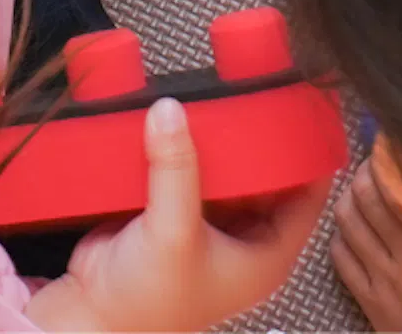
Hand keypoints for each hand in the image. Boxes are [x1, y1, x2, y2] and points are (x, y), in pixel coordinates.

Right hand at [33, 99, 326, 331]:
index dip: (310, 153)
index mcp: (267, 256)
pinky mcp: (176, 214)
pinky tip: (187, 118)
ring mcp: (211, 226)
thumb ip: (175, 169)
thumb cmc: (146, 300)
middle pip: (269, 177)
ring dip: (223, 144)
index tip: (308, 109)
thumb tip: (171, 111)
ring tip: (225, 95)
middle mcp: (245, 240)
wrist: (91, 314)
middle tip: (261, 91)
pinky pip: (192, 173)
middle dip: (262, 141)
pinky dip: (190, 150)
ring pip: (229, 173)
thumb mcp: (173, 231)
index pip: (309, 194)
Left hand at [331, 149, 401, 333]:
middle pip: (370, 197)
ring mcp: (388, 279)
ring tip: (357, 190)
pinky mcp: (370, 300)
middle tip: (370, 163)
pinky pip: (341, 256)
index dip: (391, 157)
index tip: (389, 142)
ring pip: (349, 221)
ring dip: (349, 198)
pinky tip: (351, 229)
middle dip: (365, 171)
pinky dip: (341, 235)